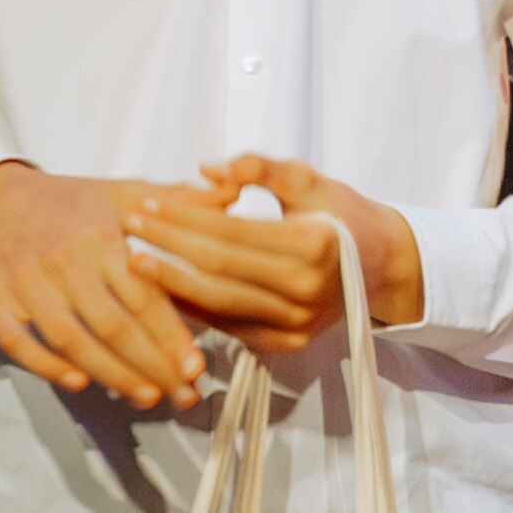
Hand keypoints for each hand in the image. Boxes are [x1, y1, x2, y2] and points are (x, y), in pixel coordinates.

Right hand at [0, 165, 208, 405]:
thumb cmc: (71, 203)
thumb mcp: (124, 192)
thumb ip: (178, 201)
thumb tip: (233, 194)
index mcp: (99, 237)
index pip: (142, 294)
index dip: (171, 334)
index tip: (198, 367)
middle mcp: (62, 261)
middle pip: (111, 325)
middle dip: (151, 366)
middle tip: (184, 395)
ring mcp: (24, 282)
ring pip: (70, 339)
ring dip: (110, 374)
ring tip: (148, 398)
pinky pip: (16, 341)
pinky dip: (46, 365)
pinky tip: (79, 384)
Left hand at [145, 155, 424, 343]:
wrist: (384, 265)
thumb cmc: (343, 213)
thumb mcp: (310, 180)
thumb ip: (261, 169)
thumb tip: (207, 169)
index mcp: (315, 244)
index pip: (230, 233)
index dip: (183, 219)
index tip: (146, 204)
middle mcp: (306, 290)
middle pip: (217, 270)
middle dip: (167, 247)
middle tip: (128, 227)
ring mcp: (297, 322)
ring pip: (218, 304)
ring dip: (169, 283)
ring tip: (134, 260)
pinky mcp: (287, 343)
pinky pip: (228, 325)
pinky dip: (193, 308)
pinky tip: (165, 288)